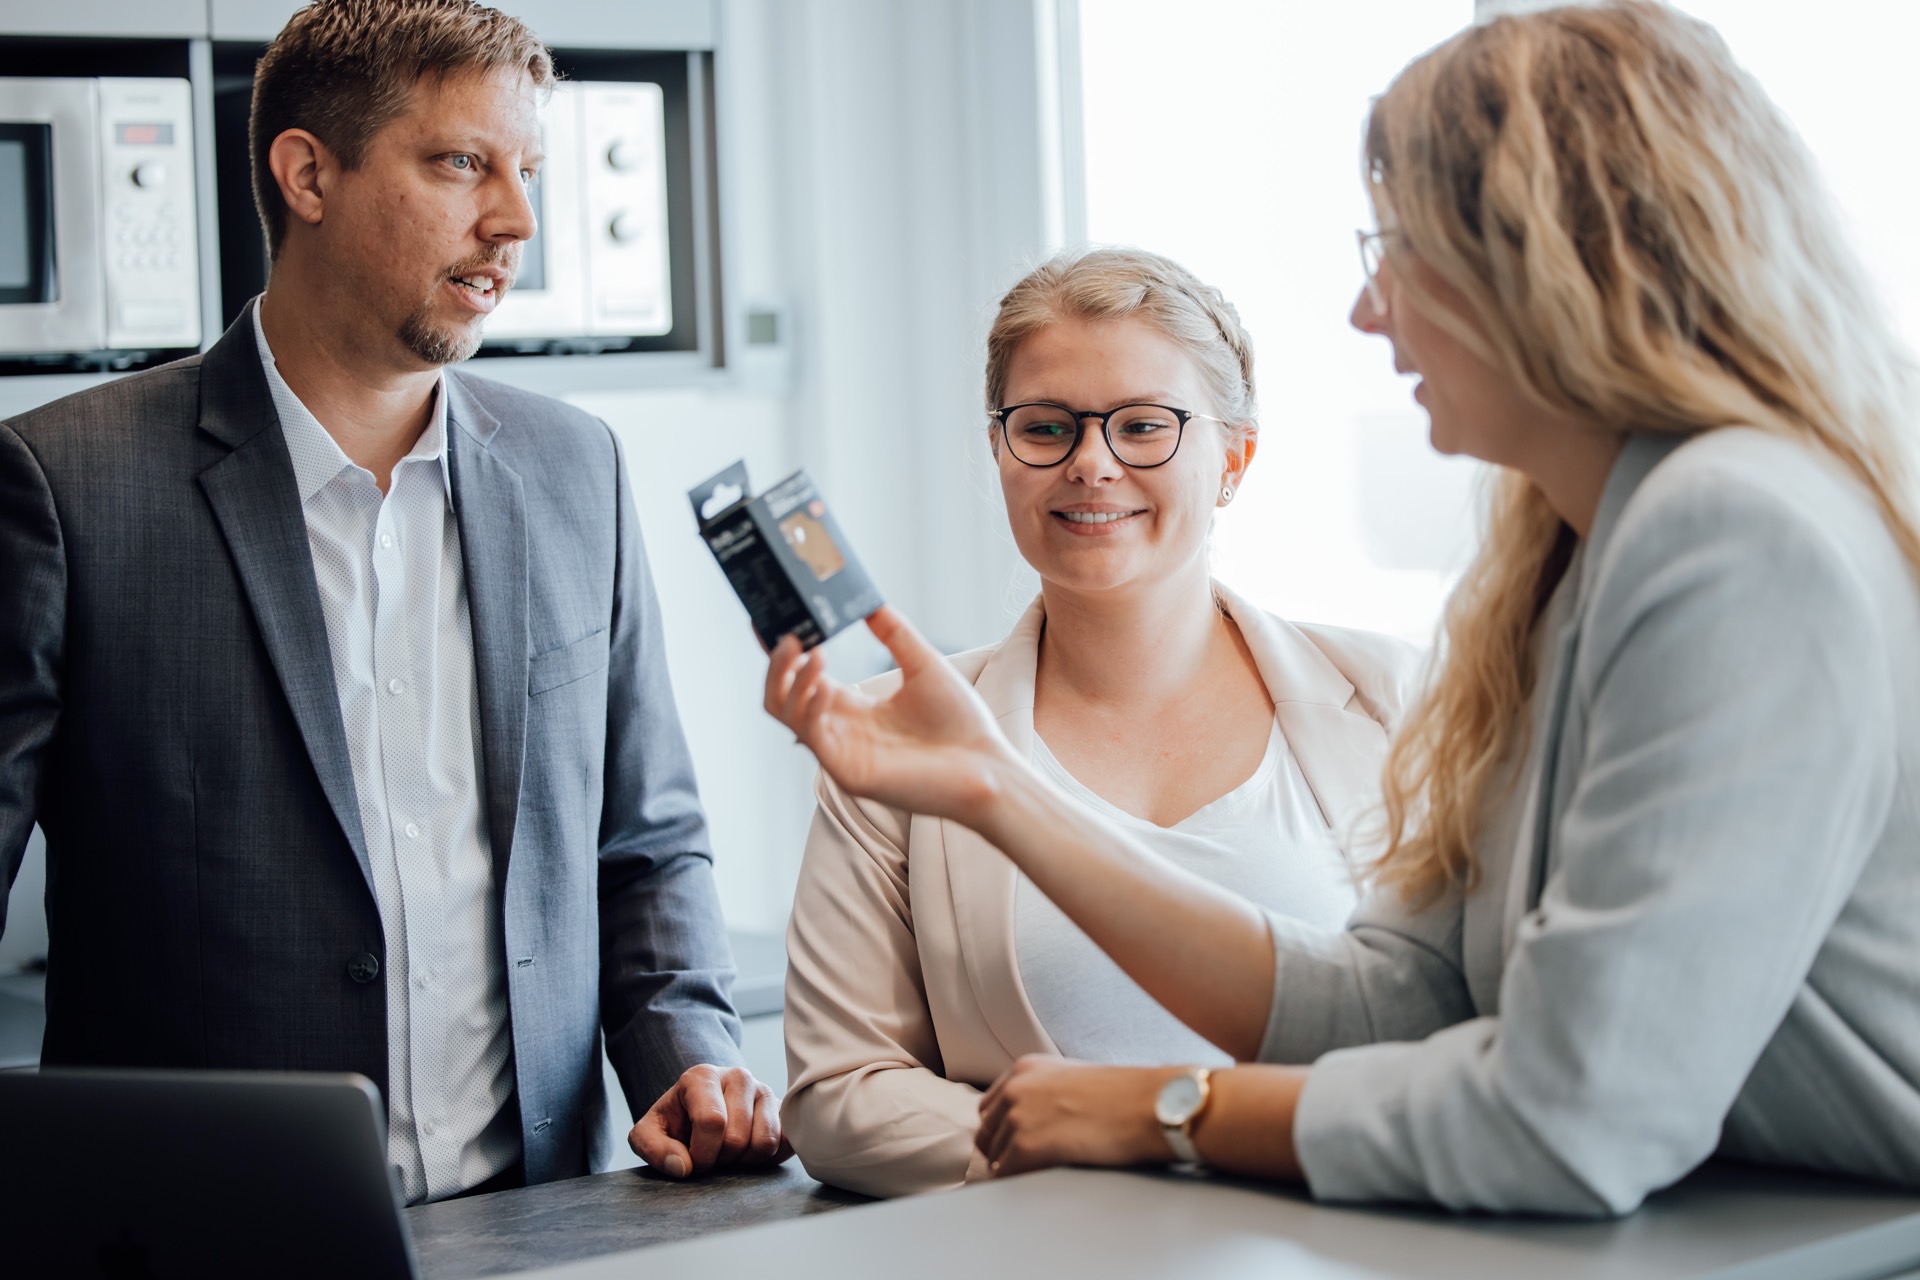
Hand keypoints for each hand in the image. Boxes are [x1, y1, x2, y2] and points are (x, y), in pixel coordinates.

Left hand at [627, 1064, 792, 1177]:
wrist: (702, 1116)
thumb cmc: (676, 1124)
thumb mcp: (648, 1134)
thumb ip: (653, 1149)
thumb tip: (682, 1166)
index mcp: (702, 1076)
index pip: (711, 1121)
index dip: (702, 1154)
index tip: (693, 1161)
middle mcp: (738, 1076)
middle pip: (736, 1137)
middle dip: (721, 1160)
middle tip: (711, 1156)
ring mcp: (765, 1090)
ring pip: (764, 1143)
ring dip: (744, 1161)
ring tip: (729, 1152)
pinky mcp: (784, 1109)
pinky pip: (785, 1144)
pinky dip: (766, 1159)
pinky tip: (748, 1152)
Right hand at [764, 606, 1021, 822]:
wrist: (989, 767)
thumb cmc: (962, 724)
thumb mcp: (924, 666)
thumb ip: (895, 634)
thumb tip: (870, 600)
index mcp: (855, 709)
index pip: (804, 677)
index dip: (784, 651)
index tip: (773, 618)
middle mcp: (840, 730)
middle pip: (782, 696)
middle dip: (777, 664)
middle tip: (788, 633)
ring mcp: (840, 753)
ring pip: (786, 714)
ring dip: (791, 680)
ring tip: (811, 650)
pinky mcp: (849, 773)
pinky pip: (812, 736)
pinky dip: (810, 706)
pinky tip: (824, 684)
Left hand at [975, 1056, 1171, 1177]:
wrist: (1148, 1104)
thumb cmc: (1125, 1095)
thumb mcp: (1075, 1079)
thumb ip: (1046, 1095)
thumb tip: (1036, 1126)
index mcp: (1025, 1069)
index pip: (990, 1107)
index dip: (1001, 1131)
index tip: (1013, 1146)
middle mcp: (1015, 1089)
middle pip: (986, 1134)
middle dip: (1002, 1153)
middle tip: (1025, 1168)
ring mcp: (1018, 1117)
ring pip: (995, 1158)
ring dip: (1013, 1170)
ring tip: (1041, 1176)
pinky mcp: (1027, 1146)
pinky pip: (1007, 1176)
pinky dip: (1020, 1184)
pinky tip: (1042, 1182)